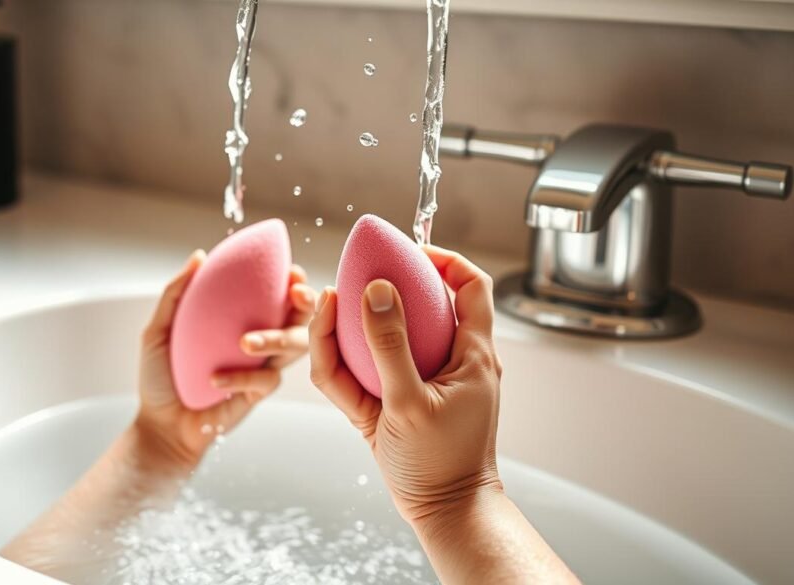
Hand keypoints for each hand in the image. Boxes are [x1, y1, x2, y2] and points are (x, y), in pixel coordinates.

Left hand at [135, 250, 315, 473]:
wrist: (160, 423)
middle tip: (297, 294)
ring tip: (247, 342)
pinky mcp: (258, 394)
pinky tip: (214, 379)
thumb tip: (199, 256)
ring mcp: (262, 368)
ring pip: (292, 349)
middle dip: (306, 305)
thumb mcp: (159, 331)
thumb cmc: (161, 375)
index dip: (292, 281)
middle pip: (299, 320)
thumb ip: (176, 294)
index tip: (291, 270)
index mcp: (242, 320)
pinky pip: (264, 381)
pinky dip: (239, 378)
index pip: (276, 296)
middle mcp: (259, 341)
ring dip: (276, 339)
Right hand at [309, 245, 576, 583]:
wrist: (443, 514)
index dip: (445, 259)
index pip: (471, 286)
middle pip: (417, 305)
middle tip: (352, 273)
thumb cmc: (441, 464)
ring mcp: (415, 382)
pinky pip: (362, 372)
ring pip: (381, 338)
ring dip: (350, 323)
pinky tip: (322, 344)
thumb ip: (391, 346)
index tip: (409, 251)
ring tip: (326, 305)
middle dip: (381, 286)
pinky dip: (340, 361)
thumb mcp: (411, 403)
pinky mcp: (389, 403)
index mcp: (472, 354)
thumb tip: (376, 289)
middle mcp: (446, 360)